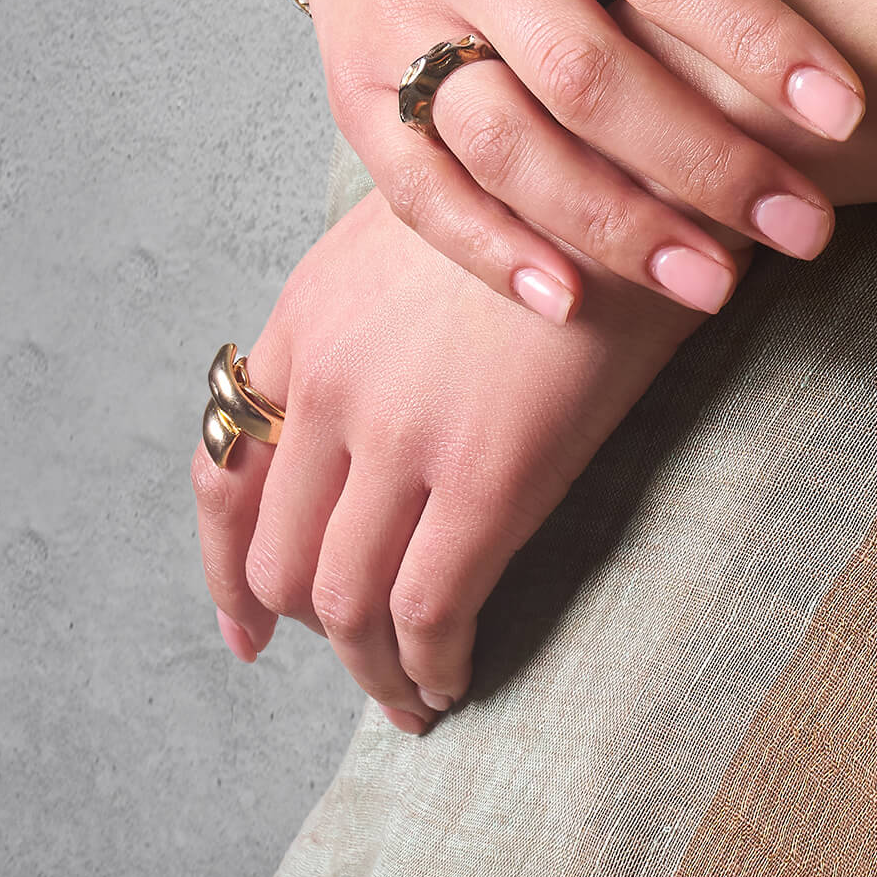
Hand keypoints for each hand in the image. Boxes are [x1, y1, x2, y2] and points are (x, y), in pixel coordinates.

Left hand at [191, 188, 702, 727]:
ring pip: (345, 600)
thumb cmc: (564, 199)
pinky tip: (454, 681)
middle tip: (359, 662)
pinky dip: (430, 666)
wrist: (651, 178)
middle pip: (278, 553)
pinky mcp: (488, 473)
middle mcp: (331, 379)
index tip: (247, 627)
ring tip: (408, 699)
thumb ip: (375, 315)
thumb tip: (373, 406)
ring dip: (370, 670)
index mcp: (308, 317)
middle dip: (309, 627)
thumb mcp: (429, 227)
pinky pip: (429, 610)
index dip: (226, 566)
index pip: (224, 470)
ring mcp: (403, 430)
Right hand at [290, 0, 876, 321]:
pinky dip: (492, 251)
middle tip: (807, 230)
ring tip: (715, 284)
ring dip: (611, 225)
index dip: (759, 42)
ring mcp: (394, 15)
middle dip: (703, 162)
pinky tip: (575, 302)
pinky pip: (416, 187)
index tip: (847, 115)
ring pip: (502, 141)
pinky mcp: (349, 88)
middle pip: (586, 72)